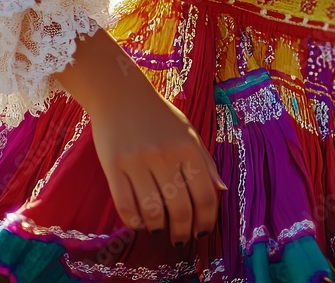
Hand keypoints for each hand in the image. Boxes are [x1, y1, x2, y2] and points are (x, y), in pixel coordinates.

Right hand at [52, 29, 225, 246]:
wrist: (119, 94)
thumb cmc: (159, 115)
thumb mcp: (189, 132)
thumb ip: (206, 161)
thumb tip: (221, 189)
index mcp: (189, 148)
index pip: (204, 195)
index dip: (206, 220)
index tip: (202, 232)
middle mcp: (166, 155)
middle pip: (180, 207)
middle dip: (183, 231)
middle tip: (181, 240)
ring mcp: (137, 161)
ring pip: (152, 210)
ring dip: (159, 228)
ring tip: (161, 231)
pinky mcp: (113, 166)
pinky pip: (125, 203)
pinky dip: (134, 220)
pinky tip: (140, 223)